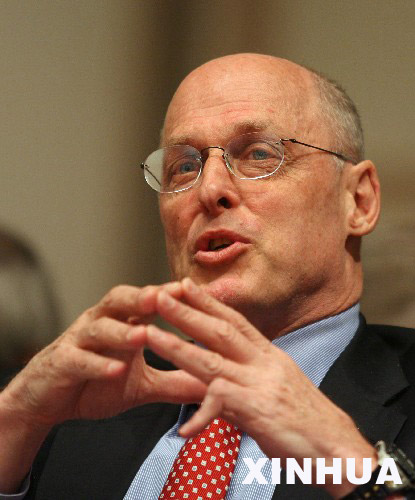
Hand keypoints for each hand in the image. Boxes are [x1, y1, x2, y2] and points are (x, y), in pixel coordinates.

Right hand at [0, 281, 206, 493]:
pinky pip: (77, 360)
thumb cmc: (97, 384)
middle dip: (141, 297)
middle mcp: (101, 324)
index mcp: (123, 323)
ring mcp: (78, 342)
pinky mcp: (60, 363)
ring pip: (98, 328)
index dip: (168, 294)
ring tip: (143, 336)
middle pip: (119, 301)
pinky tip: (115, 370)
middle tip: (164, 296)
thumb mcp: (143, 385)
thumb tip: (213, 385)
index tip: (194, 290)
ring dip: (121, 331)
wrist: (48, 401)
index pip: (147, 302)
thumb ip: (175, 382)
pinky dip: (96, 364)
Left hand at [146, 278, 375, 497]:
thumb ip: (244, 380)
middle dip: (188, 312)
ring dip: (178, 348)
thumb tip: (215, 383)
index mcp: (268, 356)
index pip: (236, 321)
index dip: (209, 302)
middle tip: (160, 295)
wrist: (338, 447)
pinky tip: (183, 428)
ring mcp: (262, 385)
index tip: (186, 285)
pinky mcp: (261, 412)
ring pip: (213, 361)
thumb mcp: (275, 389)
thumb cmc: (305, 419)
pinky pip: (224, 408)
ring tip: (150, 336)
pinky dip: (201, 416)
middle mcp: (265, 364)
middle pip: (221, 331)